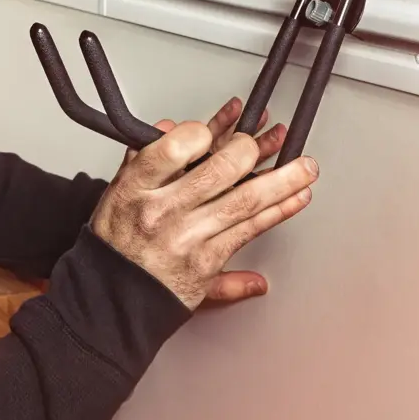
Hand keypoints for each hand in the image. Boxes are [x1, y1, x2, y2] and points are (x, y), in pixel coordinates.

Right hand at [91, 96, 318, 309]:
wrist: (112, 297)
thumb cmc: (117, 241)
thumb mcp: (117, 190)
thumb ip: (146, 156)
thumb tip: (171, 127)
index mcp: (135, 188)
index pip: (172, 148)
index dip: (205, 131)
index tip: (225, 121)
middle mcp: (162, 212)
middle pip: (217, 172)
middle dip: (253, 150)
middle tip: (274, 138)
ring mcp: (188, 238)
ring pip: (244, 201)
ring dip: (282, 180)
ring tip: (306, 166)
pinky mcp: (208, 262)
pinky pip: (250, 231)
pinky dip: (278, 212)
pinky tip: (296, 197)